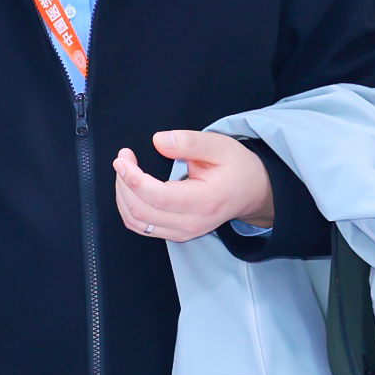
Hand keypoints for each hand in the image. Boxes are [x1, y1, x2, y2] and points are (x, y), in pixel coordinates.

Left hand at [113, 130, 273, 242]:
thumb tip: (158, 141)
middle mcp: (192, 222)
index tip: (123, 159)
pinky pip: (142, 227)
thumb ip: (188, 142)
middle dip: (123, 184)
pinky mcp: (176, 233)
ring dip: (123, 197)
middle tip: (123, 159)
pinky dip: (129, 208)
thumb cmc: (237, 167)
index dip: (133, 179)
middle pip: (141, 213)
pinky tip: (131, 188)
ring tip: (125, 171)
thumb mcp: (219, 146)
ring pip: (137, 223)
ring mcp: (183, 232)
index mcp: (204, 201)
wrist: (252, 191)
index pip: (158, 197)